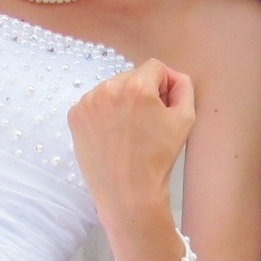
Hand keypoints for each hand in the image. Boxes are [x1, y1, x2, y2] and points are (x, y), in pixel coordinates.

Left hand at [68, 58, 194, 260]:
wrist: (128, 193)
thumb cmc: (158, 158)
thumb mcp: (185, 120)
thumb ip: (184, 86)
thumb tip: (172, 76)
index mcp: (136, 86)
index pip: (155, 67)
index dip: (164, 87)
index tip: (162, 108)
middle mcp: (108, 88)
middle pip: (132, 76)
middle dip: (141, 93)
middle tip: (145, 124)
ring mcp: (87, 102)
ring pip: (112, 89)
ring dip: (122, 102)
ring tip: (128, 132)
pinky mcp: (75, 116)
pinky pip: (95, 103)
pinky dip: (104, 114)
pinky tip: (112, 136)